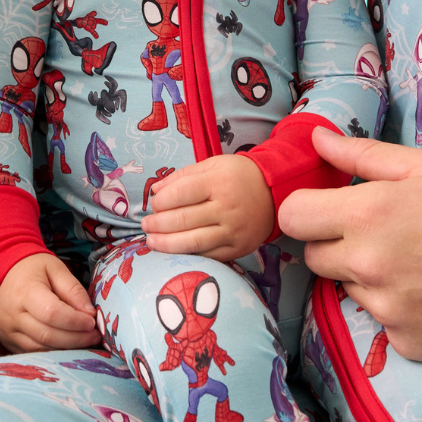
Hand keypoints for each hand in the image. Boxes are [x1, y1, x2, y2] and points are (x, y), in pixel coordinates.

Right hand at [0, 254, 99, 351]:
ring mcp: (8, 331)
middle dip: (76, 339)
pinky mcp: (8, 342)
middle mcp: (12, 315)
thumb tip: (90, 314)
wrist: (3, 273)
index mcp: (24, 291)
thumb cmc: (33, 269)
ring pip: (41, 349)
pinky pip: (34, 353)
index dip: (75, 321)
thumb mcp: (56, 269)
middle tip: (95, 335)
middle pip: (48, 335)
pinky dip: (54, 352)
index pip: (51, 313)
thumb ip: (74, 290)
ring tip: (86, 341)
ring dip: (68, 349)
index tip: (92, 322)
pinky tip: (69, 346)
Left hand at [139, 154, 274, 260]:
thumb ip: (182, 176)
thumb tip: (155, 191)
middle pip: (183, 220)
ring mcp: (233, 231)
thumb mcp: (212, 165)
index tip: (154, 204)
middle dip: (158, 224)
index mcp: (218, 182)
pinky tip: (174, 252)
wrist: (275, 192)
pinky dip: (188, 255)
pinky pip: (208, 256)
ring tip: (151, 241)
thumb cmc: (238, 176)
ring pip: (193, 242)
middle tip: (145, 225)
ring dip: (166, 244)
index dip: (161, 202)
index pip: (181, 194)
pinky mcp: (238, 249)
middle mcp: (226, 208)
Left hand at [281, 128, 421, 359]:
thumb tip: (315, 140)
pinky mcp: (408, 345)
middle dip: (338, 242)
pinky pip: (383, 322)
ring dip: (371, 276)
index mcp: (370, 213)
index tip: (331, 207)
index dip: (308, 209)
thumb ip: (363, 155)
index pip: (292, 218)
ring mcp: (388, 310)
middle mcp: (369, 266)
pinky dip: (401, 309)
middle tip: (388, 231)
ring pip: (350, 289)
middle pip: (315, 257)